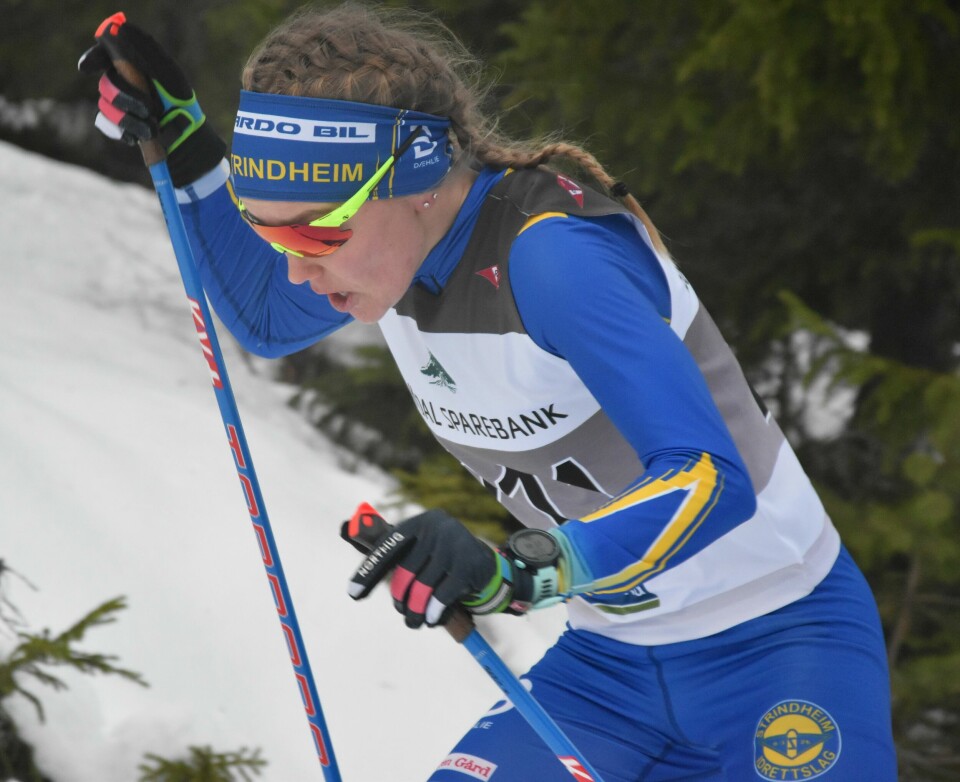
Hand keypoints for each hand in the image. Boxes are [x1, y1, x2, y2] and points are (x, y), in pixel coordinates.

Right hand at [78, 12, 224, 186]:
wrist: (186, 138)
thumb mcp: (168, 74)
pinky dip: (124, 131)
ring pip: (105, 105)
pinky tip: (141, 135)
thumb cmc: (180, 102)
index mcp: (132, 65)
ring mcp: (118, 104)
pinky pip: (106, 124)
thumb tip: (120, 28)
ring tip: (154, 126)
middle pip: (106, 83)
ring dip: (131, 118)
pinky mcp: (118, 124)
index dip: (94, 58)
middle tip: (151, 109)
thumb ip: (145, 52)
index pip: (104, 54)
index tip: (87, 68)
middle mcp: (122, 82)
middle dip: (128, 98)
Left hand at [342, 504, 522, 628]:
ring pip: (423, 588)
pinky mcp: (468, 564)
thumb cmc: (441, 559)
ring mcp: (453, 544)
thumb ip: (395, 559)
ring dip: (415, 611)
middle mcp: (435, 528)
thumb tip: (356, 583)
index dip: (369, 572)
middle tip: (402, 611)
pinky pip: (442, 596)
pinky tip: (432, 619)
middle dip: (400, 598)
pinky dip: (434, 613)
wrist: (484, 563)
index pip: (387, 547)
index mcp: (418, 523)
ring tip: (414, 621)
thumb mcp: (420, 550)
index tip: (353, 594)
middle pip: (405, 573)